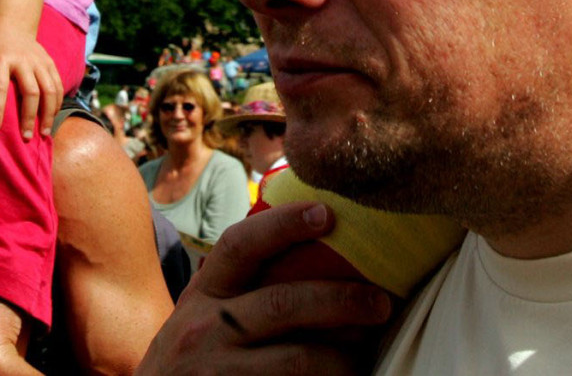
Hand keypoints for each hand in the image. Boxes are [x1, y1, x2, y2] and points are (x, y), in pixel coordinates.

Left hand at [0, 19, 61, 138]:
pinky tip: (52, 117)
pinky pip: (58, 85)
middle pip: (30, 91)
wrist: (12, 24)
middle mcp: (22, 59)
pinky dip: (57, 103)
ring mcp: (38, 61)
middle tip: (25, 139)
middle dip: (29, 116)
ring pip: (49, 89)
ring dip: (48, 113)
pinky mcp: (49, 62)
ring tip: (43, 133)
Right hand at [133, 203, 391, 375]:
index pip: (240, 245)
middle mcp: (205, 329)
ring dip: (343, 357)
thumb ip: (238, 286)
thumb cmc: (190, 356)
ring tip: (365, 355)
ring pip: (298, 359)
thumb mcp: (200, 314)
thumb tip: (312, 244)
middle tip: (381, 302)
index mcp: (203, 294)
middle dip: (341, 300)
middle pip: (283, 304)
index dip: (284, 224)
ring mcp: (219, 372)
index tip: (328, 212)